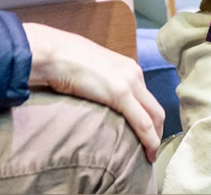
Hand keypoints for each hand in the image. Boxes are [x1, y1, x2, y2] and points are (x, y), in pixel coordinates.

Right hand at [24, 23, 165, 161]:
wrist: (54, 53)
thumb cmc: (64, 60)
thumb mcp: (92, 70)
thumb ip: (101, 82)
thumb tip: (98, 97)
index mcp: (127, 67)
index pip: (146, 98)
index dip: (149, 119)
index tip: (147, 135)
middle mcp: (134, 73)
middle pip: (155, 108)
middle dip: (157, 132)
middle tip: (152, 152)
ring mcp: (129, 82)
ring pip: (154, 116)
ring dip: (155, 138)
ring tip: (150, 156)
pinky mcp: (120, 93)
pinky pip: (142, 122)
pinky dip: (150, 140)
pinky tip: (149, 154)